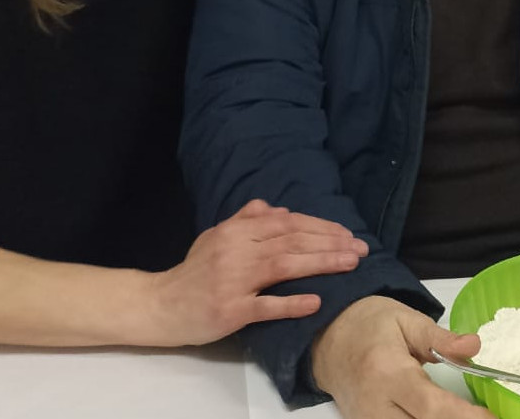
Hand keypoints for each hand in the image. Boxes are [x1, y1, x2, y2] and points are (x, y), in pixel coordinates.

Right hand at [145, 199, 368, 345]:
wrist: (159, 305)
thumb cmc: (192, 272)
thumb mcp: (215, 237)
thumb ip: (245, 220)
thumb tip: (276, 207)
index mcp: (235, 231)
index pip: (286, 223)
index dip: (320, 227)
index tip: (347, 234)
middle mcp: (235, 251)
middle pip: (291, 241)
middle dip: (330, 243)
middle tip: (360, 249)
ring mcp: (232, 281)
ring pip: (283, 266)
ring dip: (321, 264)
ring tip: (350, 264)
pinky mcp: (229, 311)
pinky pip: (264, 306)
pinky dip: (291, 303)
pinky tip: (316, 302)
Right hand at [312, 295, 494, 418]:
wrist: (326, 338)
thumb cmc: (367, 325)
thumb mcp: (406, 319)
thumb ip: (441, 337)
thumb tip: (474, 346)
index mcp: (387, 371)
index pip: (431, 406)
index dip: (464, 417)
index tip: (490, 418)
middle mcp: (375, 404)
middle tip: (484, 417)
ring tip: (466, 415)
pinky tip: (443, 417)